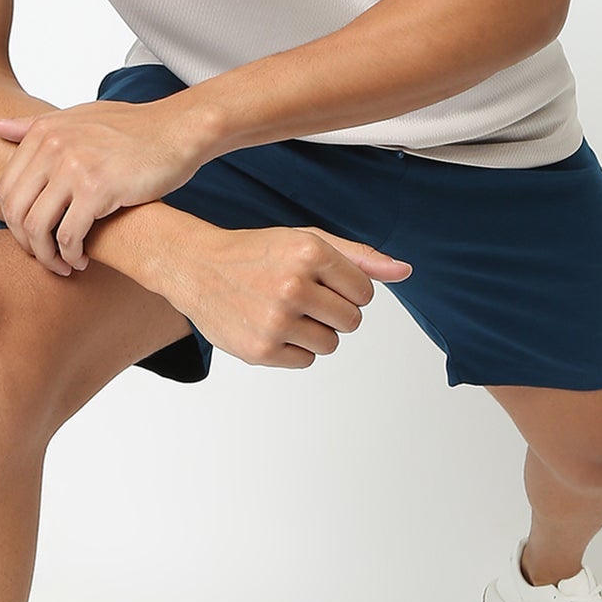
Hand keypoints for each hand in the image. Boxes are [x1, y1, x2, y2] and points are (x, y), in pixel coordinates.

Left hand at [0, 96, 213, 274]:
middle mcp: (53, 146)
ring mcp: (74, 167)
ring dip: (45, 255)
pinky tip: (81, 260)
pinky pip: (68, 235)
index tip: (31, 237)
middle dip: (25, 242)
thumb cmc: (133, 128)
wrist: (178, 130)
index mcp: (44, 132)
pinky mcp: (98, 189)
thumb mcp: (80, 117)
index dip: (13, 220)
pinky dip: (70, 254)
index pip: (6, 187)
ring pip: (37, 226)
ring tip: (61, 265)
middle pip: (15, 209)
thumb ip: (35, 125)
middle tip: (42, 257)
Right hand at [158, 223, 412, 368]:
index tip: (323, 283)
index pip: (365, 293)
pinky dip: (295, 348)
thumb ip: (359, 257)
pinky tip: (272, 326)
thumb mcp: (307, 241)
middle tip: (304, 298)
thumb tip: (405, 272)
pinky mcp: (261, 350)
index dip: (348, 290)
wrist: (196, 268)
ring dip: (316, 332)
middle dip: (335, 313)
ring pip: (332, 344)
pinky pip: (307, 360)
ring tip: (285, 311)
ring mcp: (276, 321)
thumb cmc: (257, 253)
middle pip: (353, 321)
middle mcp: (293, 286)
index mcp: (310, 253)